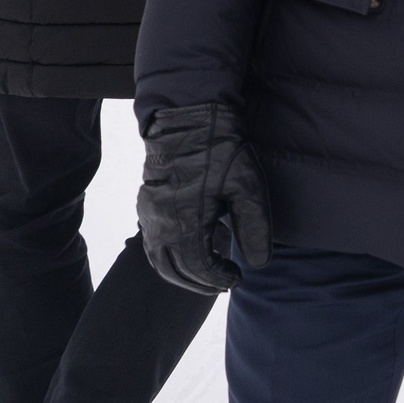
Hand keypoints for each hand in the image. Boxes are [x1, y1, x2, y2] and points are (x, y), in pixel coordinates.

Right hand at [136, 102, 270, 294]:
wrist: (189, 118)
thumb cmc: (221, 149)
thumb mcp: (247, 186)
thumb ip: (254, 228)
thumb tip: (257, 263)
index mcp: (183, 223)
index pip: (199, 269)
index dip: (219, 279)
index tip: (238, 278)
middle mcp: (159, 224)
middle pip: (175, 271)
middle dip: (200, 283)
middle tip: (225, 283)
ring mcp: (148, 215)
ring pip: (159, 261)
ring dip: (182, 274)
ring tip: (208, 276)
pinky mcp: (146, 205)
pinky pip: (152, 244)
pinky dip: (169, 258)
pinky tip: (188, 254)